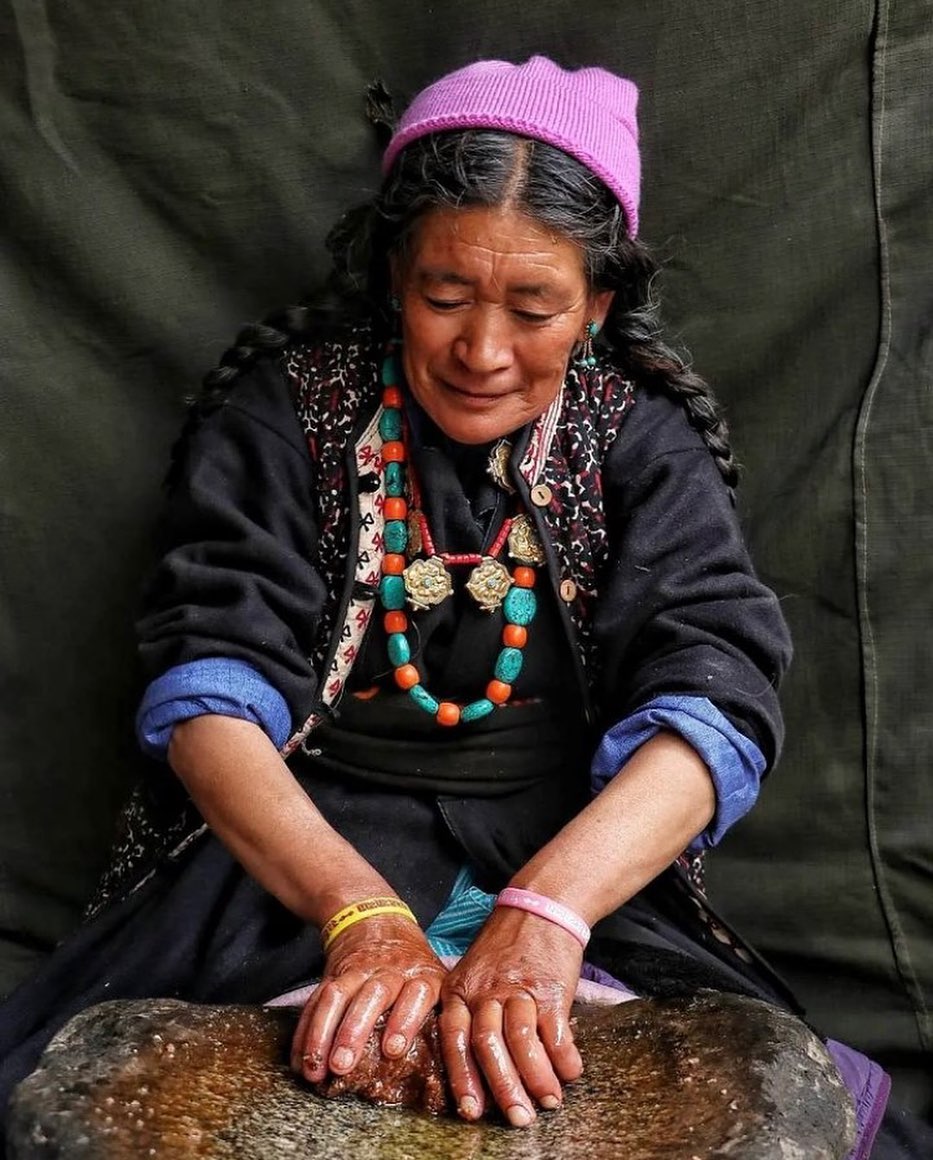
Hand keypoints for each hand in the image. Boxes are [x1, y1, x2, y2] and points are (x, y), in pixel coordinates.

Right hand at [291, 914, 445, 1082]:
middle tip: (342, 1065)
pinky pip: (315, 1001)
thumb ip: (435, 1012)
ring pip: (337, 997)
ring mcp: (357, 970)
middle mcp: (388, 971)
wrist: (376, 918)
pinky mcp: (332, 974)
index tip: (392, 1049)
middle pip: (372, 996)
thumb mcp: (433, 977)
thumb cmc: (413, 964)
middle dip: (354, 1031)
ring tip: (314, 1068)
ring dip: (322, 1034)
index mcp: (420, 974)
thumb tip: (441, 1067)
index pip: (415, 994)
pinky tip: (299, 1061)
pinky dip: (305, 1032)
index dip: (405, 1021)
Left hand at [438, 906, 583, 1126]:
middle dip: (503, 1088)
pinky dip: (563, 1058)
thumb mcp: (473, 973)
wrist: (540, 907)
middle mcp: (486, 991)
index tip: (471, 1111)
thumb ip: (470, 1013)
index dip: (462, 1077)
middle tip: (518, 1119)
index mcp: (460, 990)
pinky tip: (570, 1073)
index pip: (454, 1038)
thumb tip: (478, 1071)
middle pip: (488, 1045)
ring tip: (549, 1102)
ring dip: (536, 1078)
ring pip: (521, 1040)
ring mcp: (519, 988)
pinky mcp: (551, 988)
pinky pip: (556, 1031)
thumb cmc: (505, 948)